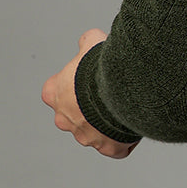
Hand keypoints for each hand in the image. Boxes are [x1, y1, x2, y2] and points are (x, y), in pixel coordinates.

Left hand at [41, 30, 139, 158]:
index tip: (86, 77)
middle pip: (73, 115)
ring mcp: (85, 137)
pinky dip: (124, 140)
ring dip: (106, 123)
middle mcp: (64, 119)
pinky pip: (116, 147)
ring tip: (124, 106)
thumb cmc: (101, 68)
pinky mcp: (108, 148)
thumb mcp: (92, 43)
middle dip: (87, 108)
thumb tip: (89, 39)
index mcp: (54, 94)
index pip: (54, 91)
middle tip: (106, 93)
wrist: (121, 91)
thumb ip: (87, 42)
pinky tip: (132, 124)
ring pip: (94, 132)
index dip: (71, 84)